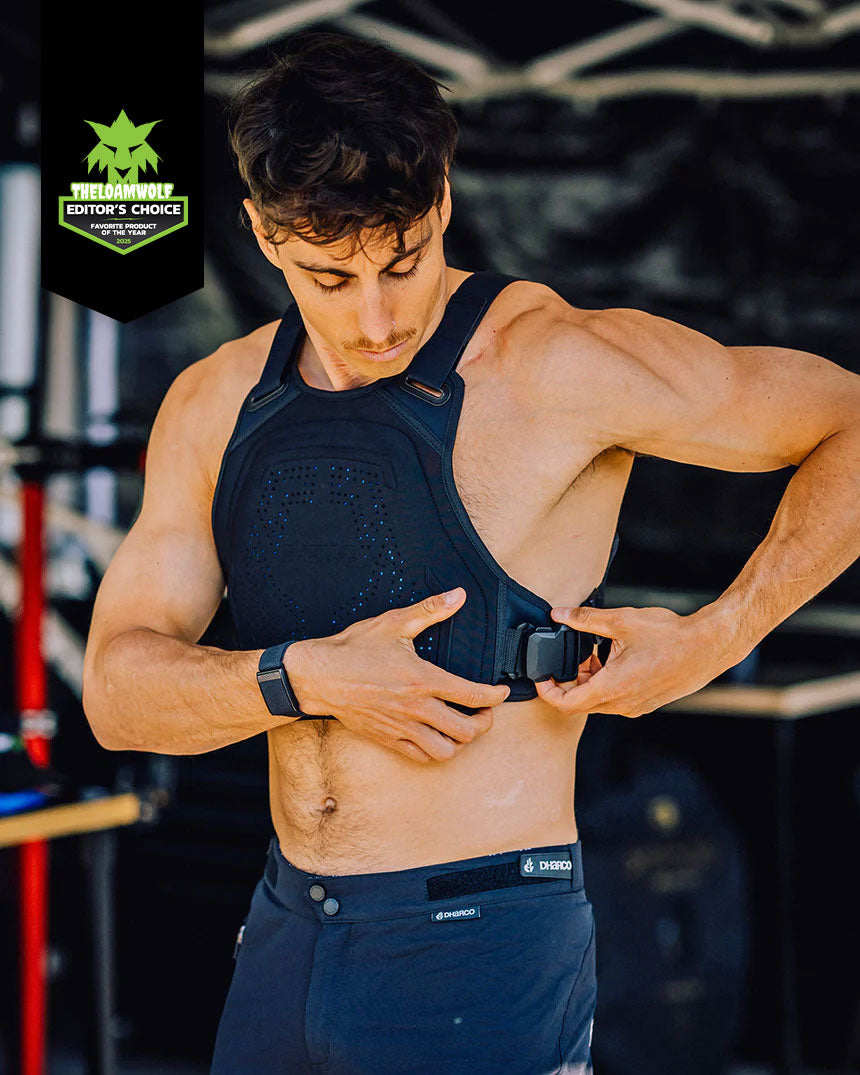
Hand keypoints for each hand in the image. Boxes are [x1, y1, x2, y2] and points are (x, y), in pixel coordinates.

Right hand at [285, 587, 510, 762]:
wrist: (318, 676)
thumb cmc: (354, 648)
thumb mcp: (393, 623)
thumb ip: (430, 610)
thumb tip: (458, 595)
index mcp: (423, 679)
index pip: (473, 696)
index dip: (496, 697)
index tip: (502, 692)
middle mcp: (416, 708)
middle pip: (466, 730)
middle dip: (484, 722)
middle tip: (485, 711)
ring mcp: (402, 727)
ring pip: (446, 750)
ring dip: (461, 742)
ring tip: (463, 727)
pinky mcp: (388, 738)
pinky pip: (420, 756)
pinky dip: (436, 751)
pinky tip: (437, 736)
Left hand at [534, 603, 725, 717]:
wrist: (709, 647)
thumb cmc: (671, 637)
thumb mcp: (621, 621)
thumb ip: (586, 620)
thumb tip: (560, 614)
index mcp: (612, 688)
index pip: (567, 704)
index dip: (548, 692)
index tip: (542, 676)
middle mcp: (622, 704)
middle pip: (581, 702)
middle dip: (570, 680)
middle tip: (569, 656)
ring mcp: (636, 706)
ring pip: (599, 700)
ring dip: (589, 680)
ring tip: (594, 652)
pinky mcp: (646, 703)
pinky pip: (616, 699)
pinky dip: (606, 682)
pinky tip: (614, 657)